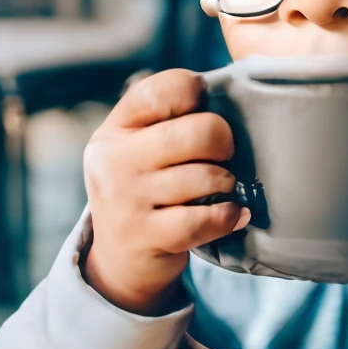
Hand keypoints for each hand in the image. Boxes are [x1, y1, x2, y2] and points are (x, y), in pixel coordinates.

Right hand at [82, 69, 250, 315]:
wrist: (118, 259)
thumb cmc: (145, 188)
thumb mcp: (138, 146)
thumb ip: (167, 119)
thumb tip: (228, 99)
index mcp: (116, 128)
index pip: (159, 91)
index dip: (191, 89)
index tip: (203, 101)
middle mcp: (114, 159)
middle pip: (195, 133)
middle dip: (223, 141)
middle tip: (224, 153)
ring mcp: (125, 199)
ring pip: (203, 177)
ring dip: (226, 182)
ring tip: (224, 186)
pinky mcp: (141, 236)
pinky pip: (200, 220)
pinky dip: (226, 216)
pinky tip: (233, 213)